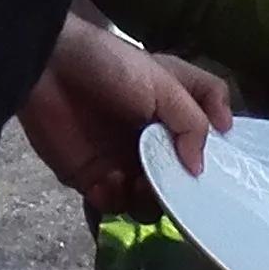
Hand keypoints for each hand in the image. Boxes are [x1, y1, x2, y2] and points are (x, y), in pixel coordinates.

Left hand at [21, 14, 233, 210]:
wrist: (49, 69)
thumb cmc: (109, 65)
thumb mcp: (162, 83)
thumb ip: (191, 123)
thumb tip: (198, 168)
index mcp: (172, 111)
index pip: (207, 126)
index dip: (218, 141)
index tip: (219, 153)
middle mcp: (153, 140)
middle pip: (181, 179)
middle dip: (180, 188)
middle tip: (174, 184)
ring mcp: (124, 161)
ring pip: (151, 201)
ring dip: (149, 201)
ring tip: (137, 184)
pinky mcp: (95, 179)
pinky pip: (115, 205)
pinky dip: (115, 199)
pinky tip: (108, 181)